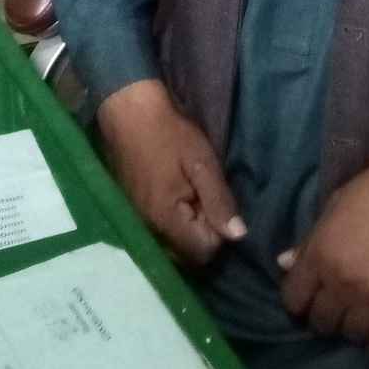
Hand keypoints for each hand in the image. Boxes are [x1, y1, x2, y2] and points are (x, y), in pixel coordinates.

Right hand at [97, 78, 245, 266]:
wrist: (129, 113)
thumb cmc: (170, 134)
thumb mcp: (202, 162)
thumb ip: (219, 200)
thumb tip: (239, 236)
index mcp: (166, 220)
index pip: (204, 251)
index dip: (219, 231)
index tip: (218, 203)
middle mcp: (147, 231)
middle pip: (187, 255)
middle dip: (204, 233)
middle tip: (206, 196)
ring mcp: (137, 223)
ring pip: (173, 246)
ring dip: (189, 228)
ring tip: (193, 194)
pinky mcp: (132, 213)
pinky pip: (159, 234)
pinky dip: (174, 223)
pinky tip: (178, 195)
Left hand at [278, 129, 368, 347]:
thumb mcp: (335, 206)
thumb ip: (309, 240)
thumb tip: (284, 262)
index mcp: (320, 254)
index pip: (293, 300)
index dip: (299, 299)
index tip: (310, 293)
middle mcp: (341, 282)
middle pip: (321, 322)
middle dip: (326, 313)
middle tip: (338, 300)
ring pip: (351, 334)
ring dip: (354, 322)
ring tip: (363, 306)